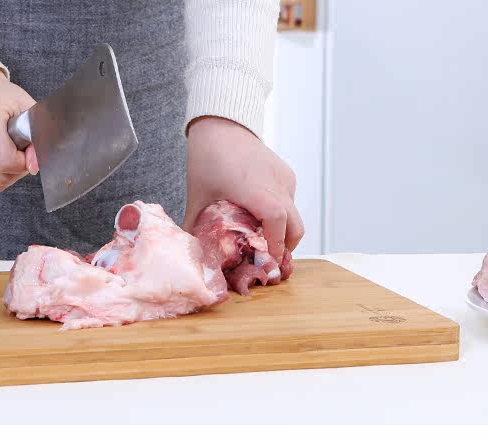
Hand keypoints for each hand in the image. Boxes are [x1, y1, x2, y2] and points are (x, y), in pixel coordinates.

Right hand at [0, 68, 38, 191]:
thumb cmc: (2, 99)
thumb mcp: (27, 109)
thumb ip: (38, 136)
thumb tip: (34, 166)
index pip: (5, 161)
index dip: (23, 162)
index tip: (27, 151)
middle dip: (16, 169)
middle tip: (17, 150)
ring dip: (5, 174)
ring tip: (4, 151)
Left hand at [182, 116, 304, 260]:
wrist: (221, 125)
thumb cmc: (208, 158)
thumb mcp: (198, 196)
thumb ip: (195, 226)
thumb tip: (192, 251)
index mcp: (256, 191)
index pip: (277, 225)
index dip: (276, 248)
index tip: (269, 265)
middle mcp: (276, 185)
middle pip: (294, 226)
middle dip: (285, 248)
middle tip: (271, 263)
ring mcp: (284, 179)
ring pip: (294, 214)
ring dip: (283, 231)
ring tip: (265, 242)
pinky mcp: (286, 174)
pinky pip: (290, 200)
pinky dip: (282, 214)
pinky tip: (261, 217)